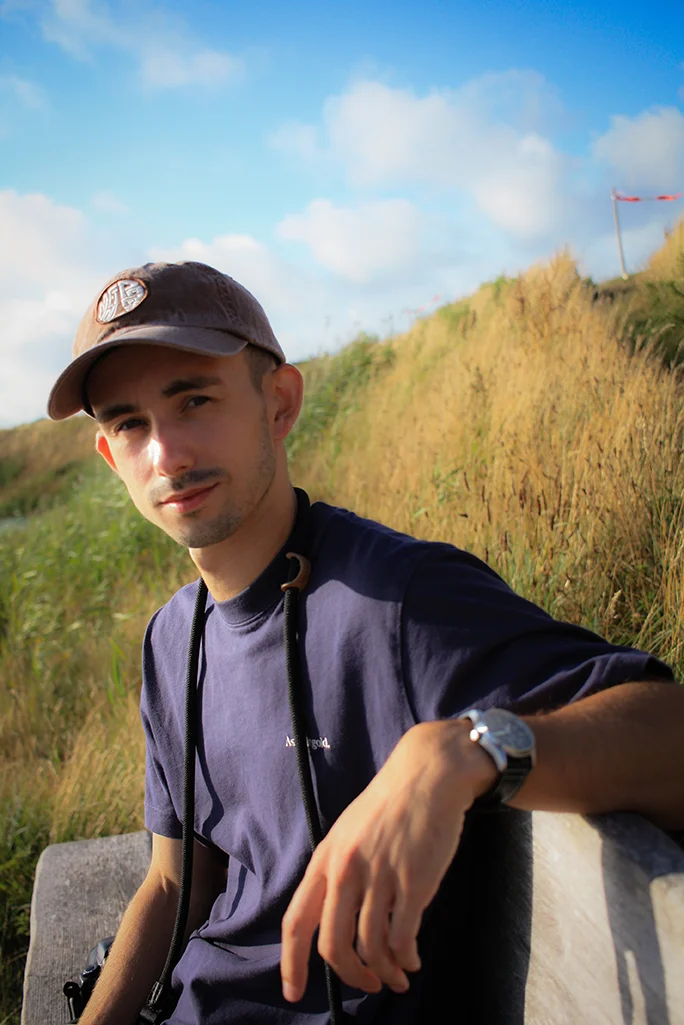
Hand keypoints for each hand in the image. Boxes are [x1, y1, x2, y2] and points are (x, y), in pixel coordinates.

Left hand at [280, 719, 496, 1001]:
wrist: (427, 775)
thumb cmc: (389, 804)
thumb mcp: (348, 832)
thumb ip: (338, 871)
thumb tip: (333, 916)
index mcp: (325, 858)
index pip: (296, 921)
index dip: (291, 963)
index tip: (293, 992)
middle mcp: (346, 870)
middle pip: (334, 945)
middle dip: (350, 976)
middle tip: (366, 985)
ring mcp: (380, 876)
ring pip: (372, 947)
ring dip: (385, 973)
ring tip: (397, 978)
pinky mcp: (414, 881)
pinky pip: (403, 938)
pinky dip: (406, 959)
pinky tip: (412, 961)